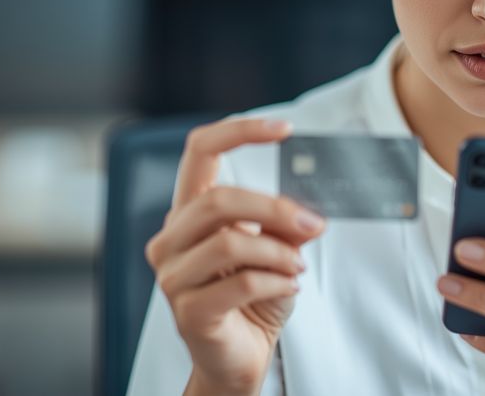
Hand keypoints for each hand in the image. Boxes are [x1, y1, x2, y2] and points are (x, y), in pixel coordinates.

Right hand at [144, 118, 326, 394]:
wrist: (241, 355)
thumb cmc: (254, 298)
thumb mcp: (277, 250)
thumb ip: (285, 222)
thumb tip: (309, 206)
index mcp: (189, 212)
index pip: (200, 152)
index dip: (239, 132)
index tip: (285, 128)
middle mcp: (171, 239)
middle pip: (218, 200)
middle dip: (274, 208)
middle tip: (312, 224)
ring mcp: (173, 276)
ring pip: (229, 243)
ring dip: (278, 252)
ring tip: (297, 267)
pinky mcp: (188, 312)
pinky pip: (240, 284)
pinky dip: (276, 282)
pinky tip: (289, 287)